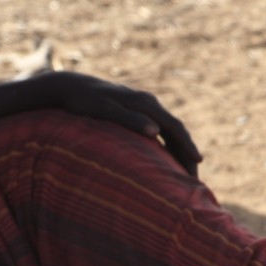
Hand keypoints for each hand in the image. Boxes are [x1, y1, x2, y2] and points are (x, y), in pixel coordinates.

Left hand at [37, 73, 202, 174]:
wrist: (69, 86)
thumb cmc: (84, 101)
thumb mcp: (105, 110)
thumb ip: (130, 119)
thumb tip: (155, 131)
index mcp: (145, 103)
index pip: (174, 126)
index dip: (187, 145)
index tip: (197, 163)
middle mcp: (147, 102)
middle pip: (175, 129)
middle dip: (187, 152)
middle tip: (195, 179)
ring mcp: (141, 106)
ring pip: (168, 130)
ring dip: (178, 150)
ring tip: (185, 174)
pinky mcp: (134, 111)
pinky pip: (158, 129)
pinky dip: (166, 145)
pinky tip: (165, 160)